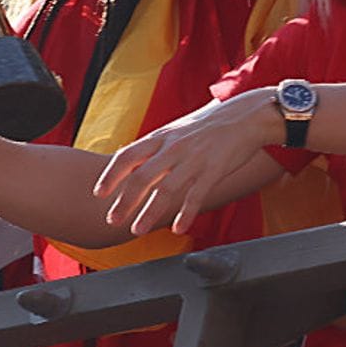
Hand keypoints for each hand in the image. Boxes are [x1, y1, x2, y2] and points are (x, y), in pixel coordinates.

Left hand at [94, 89, 278, 235]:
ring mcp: (194, 159)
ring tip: (138, 230)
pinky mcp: (214, 170)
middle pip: (141, 176)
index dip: (111, 175)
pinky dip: (185, 214)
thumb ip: (156, 145)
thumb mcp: (178, 129)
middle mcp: (174, 147)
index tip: (99, 193)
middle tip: (113, 220)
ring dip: (149, 213)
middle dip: (124, 202)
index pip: (127, 155)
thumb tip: (131, 158)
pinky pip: (196, 196)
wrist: (246, 117)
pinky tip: (178, 228)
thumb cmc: (211, 124)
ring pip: (165, 190)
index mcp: (162, 136)